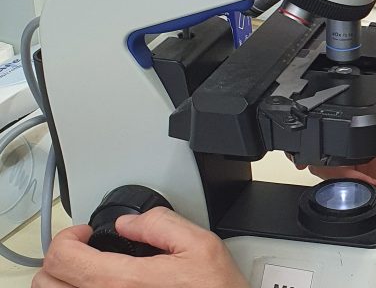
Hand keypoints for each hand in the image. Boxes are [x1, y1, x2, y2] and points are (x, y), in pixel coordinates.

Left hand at [32, 208, 247, 287]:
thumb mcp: (201, 245)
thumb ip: (161, 224)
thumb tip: (129, 222)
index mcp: (124, 282)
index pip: (62, 257)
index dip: (68, 236)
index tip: (85, 233)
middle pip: (46, 283)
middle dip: (60, 259)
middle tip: (82, 251)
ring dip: (63, 282)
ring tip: (87, 271)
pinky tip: (98, 287)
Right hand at [309, 104, 375, 193]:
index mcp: (361, 127)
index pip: (332, 133)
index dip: (327, 142)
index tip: (333, 149)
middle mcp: (357, 147)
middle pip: (325, 157)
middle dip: (333, 165)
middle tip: (352, 168)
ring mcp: (361, 167)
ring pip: (334, 177)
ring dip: (345, 180)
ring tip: (364, 177)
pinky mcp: (369, 185)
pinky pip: (353, 193)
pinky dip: (357, 191)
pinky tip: (371, 184)